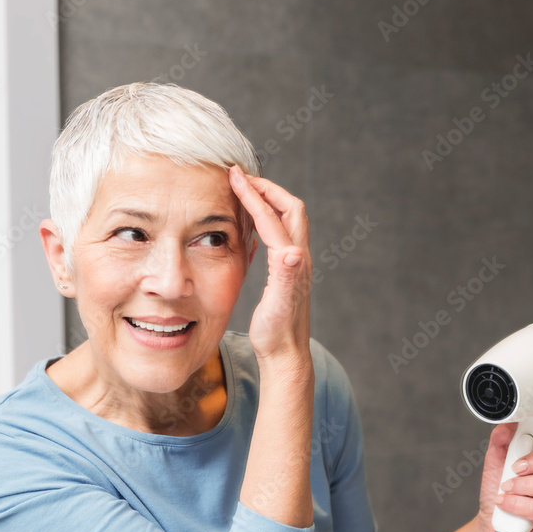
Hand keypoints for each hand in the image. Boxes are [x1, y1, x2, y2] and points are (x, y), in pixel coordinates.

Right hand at [228, 165, 311, 363]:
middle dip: (268, 188)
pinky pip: (281, 234)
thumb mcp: (277, 307)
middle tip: (243, 177)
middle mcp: (298, 258)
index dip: (253, 194)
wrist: (286, 356)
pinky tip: (255, 225)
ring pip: (288, 219)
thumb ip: (286, 278)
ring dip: (270, 200)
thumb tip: (293, 252)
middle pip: (290, 208)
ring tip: (248, 191)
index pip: (271, 217)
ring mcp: (296, 264)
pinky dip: (268, 218)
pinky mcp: (290, 272)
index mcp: (291, 261)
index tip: (234, 176)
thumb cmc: (276, 335)